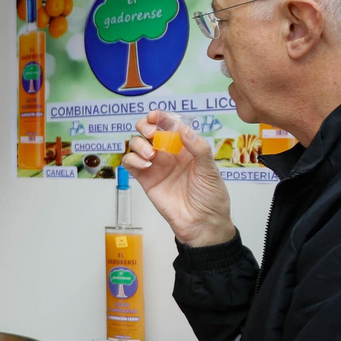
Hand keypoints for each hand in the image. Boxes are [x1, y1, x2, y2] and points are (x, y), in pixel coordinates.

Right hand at [121, 111, 235, 246]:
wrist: (202, 224)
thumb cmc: (211, 197)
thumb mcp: (210, 170)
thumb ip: (198, 148)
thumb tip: (183, 129)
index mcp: (186, 147)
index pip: (170, 125)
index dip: (161, 117)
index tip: (155, 116)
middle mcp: (168, 154)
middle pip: (148, 131)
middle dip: (145, 126)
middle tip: (150, 133)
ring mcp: (155, 166)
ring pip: (136, 145)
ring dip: (139, 144)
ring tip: (151, 155)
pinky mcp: (145, 179)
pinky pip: (130, 163)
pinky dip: (132, 160)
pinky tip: (144, 165)